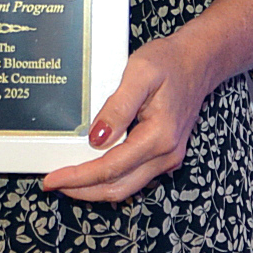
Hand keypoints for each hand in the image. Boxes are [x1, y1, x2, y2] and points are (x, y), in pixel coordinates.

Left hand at [40, 35, 210, 202]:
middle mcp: (166, 154)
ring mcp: (167, 158)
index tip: (53, 179)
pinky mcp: (164, 155)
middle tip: (54, 183)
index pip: (111, 167)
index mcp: (159, 136)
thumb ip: (117, 107)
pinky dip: (110, 179)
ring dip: (95, 188)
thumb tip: (96, 139)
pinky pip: (134, 176)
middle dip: (83, 191)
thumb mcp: (140, 73)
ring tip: (68, 179)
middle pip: (118, 187)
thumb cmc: (171, 62)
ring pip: (126, 186)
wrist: (198, 61)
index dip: (79, 177)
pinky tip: (91, 170)